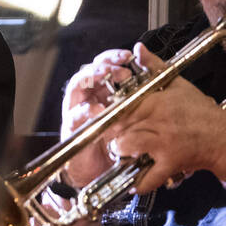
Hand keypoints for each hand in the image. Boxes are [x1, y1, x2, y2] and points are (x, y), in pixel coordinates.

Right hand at [61, 47, 140, 187]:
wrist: (99, 169)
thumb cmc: (115, 140)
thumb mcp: (132, 116)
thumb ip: (140, 95)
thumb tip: (153, 76)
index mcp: (102, 90)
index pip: (105, 65)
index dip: (115, 57)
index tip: (129, 57)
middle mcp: (88, 96)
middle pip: (91, 70)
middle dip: (105, 65)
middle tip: (121, 69)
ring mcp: (77, 108)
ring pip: (78, 84)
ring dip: (91, 77)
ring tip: (104, 76)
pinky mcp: (72, 125)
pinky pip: (76, 114)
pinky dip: (86, 109)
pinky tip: (97, 109)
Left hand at [103, 43, 225, 194]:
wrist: (224, 136)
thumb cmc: (200, 111)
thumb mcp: (177, 84)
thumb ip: (154, 67)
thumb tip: (138, 49)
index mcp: (156, 102)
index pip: (121, 109)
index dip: (109, 117)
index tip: (105, 122)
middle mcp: (158, 121)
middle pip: (119, 128)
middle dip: (113, 136)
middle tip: (114, 140)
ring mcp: (164, 143)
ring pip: (127, 147)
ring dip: (122, 154)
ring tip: (125, 154)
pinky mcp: (171, 162)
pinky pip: (147, 176)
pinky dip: (138, 183)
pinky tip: (134, 183)